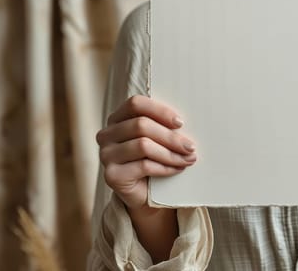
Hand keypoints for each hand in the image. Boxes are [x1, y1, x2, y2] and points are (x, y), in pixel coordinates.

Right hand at [96, 95, 196, 210]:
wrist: (144, 193)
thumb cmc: (154, 160)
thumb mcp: (157, 138)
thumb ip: (164, 126)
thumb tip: (183, 123)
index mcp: (117, 119)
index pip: (136, 104)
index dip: (160, 111)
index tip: (180, 123)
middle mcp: (107, 135)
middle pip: (141, 126)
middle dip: (171, 137)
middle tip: (191, 147)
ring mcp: (106, 155)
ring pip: (143, 145)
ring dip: (171, 153)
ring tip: (188, 159)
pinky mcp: (112, 175)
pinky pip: (143, 166)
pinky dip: (165, 167)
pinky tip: (177, 169)